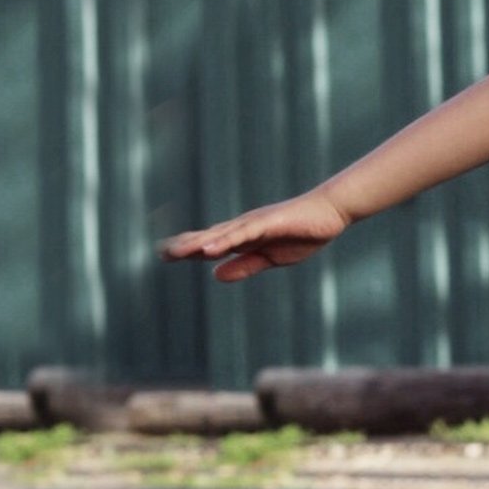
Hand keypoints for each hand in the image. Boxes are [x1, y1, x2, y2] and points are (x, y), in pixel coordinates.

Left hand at [155, 191, 348, 281]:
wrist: (329, 213)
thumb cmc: (303, 233)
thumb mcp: (271, 258)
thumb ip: (244, 265)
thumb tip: (215, 275)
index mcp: (244, 237)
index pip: (211, 244)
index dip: (189, 250)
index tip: (164, 255)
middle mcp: (243, 227)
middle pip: (208, 238)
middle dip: (184, 246)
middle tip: (159, 253)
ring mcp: (253, 224)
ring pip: (219, 236)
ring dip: (197, 244)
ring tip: (175, 252)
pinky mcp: (266, 223)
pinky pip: (241, 234)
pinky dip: (223, 242)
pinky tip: (207, 250)